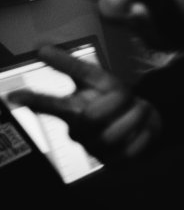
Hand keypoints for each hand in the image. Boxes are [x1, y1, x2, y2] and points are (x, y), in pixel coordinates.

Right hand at [6, 44, 162, 162]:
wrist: (144, 121)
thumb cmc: (116, 101)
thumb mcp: (99, 80)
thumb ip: (71, 66)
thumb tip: (40, 47)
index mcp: (72, 110)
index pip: (50, 104)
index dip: (33, 99)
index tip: (13, 95)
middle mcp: (79, 131)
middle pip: (93, 116)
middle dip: (117, 101)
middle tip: (127, 97)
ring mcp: (95, 149)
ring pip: (116, 133)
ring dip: (135, 116)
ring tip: (136, 112)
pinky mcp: (116, 162)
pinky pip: (132, 147)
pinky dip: (143, 134)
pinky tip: (141, 131)